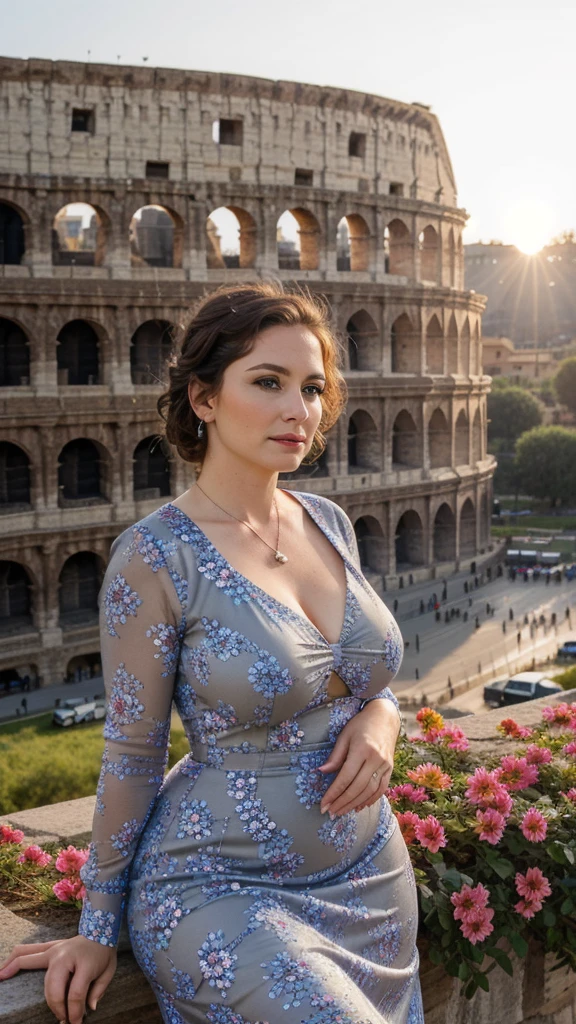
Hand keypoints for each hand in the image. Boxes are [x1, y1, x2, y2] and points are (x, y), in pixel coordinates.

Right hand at [0, 934, 116, 1023]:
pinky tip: (3, 970)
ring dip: (28, 985)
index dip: (75, 1011)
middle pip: (53, 985)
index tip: (76, 1022)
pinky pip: (27, 952)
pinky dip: (14, 959)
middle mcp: (65, 955)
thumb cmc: (104, 952)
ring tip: (4, 983)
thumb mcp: (109, 971)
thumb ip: (98, 990)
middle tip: (61, 1018)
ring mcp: (54, 950)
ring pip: (34, 967)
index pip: (75, 993)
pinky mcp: (48, 949)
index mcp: (84, 961)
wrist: (101, 927)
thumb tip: (89, 1008)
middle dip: (56, 1006)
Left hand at [319, 698, 399, 817]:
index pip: (345, 777)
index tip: (323, 804)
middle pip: (357, 788)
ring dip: (354, 804)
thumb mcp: (344, 735)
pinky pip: (381, 789)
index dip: (333, 793)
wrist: (385, 716)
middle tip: (331, 812)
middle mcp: (376, 759)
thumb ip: (335, 756)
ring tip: (341, 811)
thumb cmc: (360, 724)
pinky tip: (359, 806)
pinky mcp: (390, 768)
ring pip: (370, 791)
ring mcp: (385, 765)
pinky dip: (370, 800)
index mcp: (362, 749)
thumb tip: (321, 772)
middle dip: (342, 803)